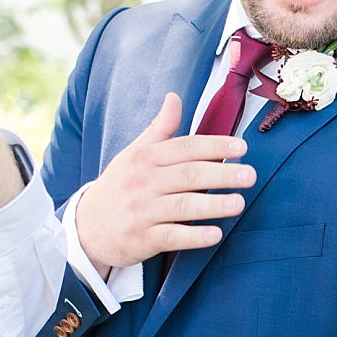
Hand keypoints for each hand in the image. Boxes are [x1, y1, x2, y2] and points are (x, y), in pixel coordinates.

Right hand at [73, 95, 254, 270]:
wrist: (86, 227)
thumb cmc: (120, 186)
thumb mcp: (135, 153)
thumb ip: (160, 128)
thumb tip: (175, 97)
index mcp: (145, 158)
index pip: (185, 148)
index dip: (214, 146)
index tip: (241, 147)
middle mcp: (143, 182)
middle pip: (188, 175)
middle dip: (221, 174)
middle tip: (250, 175)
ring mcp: (142, 212)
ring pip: (182, 205)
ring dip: (212, 204)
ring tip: (239, 203)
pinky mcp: (142, 239)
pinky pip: (171, 236)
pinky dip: (193, 236)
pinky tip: (215, 234)